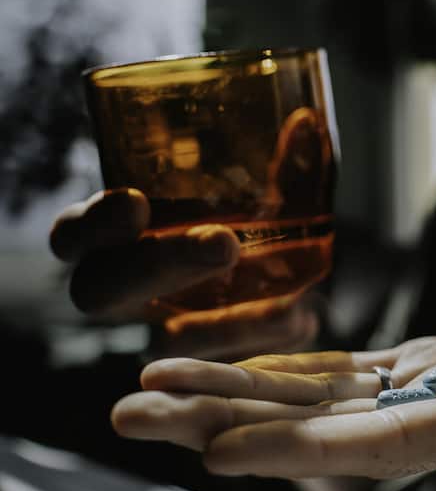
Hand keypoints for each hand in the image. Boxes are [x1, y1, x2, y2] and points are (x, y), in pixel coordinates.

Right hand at [50, 188, 316, 358]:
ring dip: (219, 320)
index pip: (74, 236)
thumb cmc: (261, 221)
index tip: (135, 204)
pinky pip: (225, 366)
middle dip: (156, 266)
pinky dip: (265, 339)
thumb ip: (284, 166)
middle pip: (102, 291)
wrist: (301, 279)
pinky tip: (301, 318)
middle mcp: (129, 288)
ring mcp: (165, 330)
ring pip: (163, 340)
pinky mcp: (210, 362)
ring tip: (284, 301)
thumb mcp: (273, 191)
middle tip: (222, 243)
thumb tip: (304, 125)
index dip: (92, 225)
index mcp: (120, 237)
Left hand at [111, 290, 435, 478]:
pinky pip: (344, 374)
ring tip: (153, 385)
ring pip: (319, 400)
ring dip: (236, 395)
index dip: (304, 450)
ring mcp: (431, 394)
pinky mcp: (431, 369)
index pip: (389, 444)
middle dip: (230, 424)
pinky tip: (234, 368)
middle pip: (325, 429)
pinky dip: (285, 371)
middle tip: (134, 412)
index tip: (218, 453)